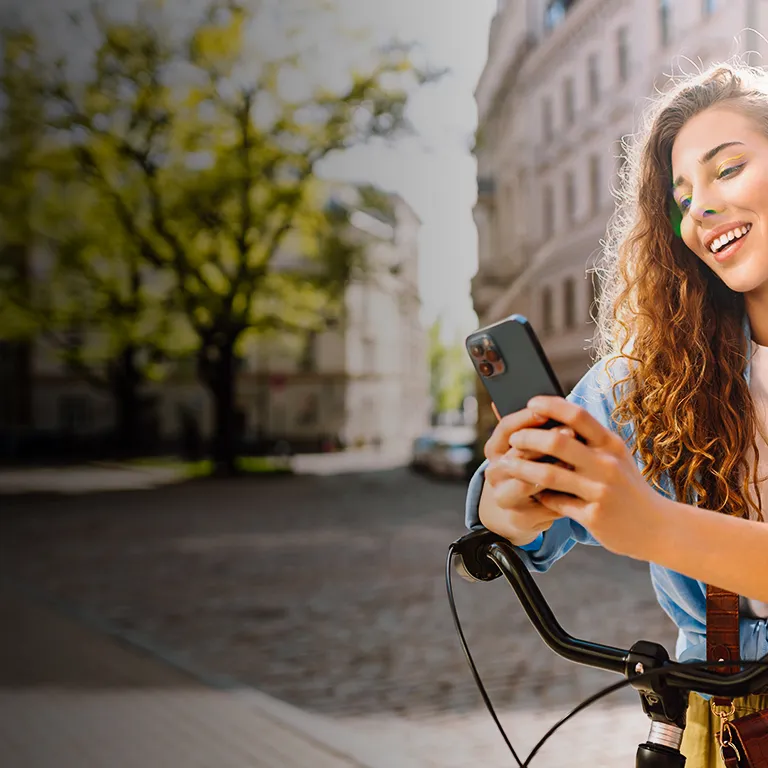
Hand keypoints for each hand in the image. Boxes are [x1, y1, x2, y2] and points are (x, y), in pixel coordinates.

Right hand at [480, 404, 576, 543]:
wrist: (521, 511)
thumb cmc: (532, 468)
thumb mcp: (530, 445)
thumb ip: (535, 425)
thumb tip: (541, 398)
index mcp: (495, 449)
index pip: (506, 429)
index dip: (525, 419)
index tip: (547, 411)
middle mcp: (494, 472)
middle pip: (516, 454)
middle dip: (545, 443)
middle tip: (571, 433)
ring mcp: (504, 497)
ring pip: (527, 481)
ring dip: (554, 471)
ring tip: (576, 461)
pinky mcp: (520, 518)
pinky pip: (545, 504)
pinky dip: (563, 496)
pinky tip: (580, 487)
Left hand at [500, 395, 666, 560]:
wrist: (659, 527)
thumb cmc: (629, 487)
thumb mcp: (616, 456)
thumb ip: (590, 439)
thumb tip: (555, 416)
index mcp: (611, 444)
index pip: (577, 415)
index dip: (550, 406)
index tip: (530, 404)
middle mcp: (607, 464)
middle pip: (557, 441)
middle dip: (528, 438)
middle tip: (512, 439)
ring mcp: (600, 491)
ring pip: (549, 474)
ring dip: (521, 467)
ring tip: (505, 465)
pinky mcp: (594, 517)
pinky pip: (555, 502)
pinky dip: (538, 495)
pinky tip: (528, 492)